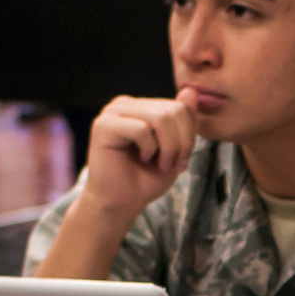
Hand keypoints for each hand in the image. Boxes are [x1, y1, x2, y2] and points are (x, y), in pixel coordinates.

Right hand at [78, 87, 198, 225]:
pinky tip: (141, 159)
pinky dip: (149, 149)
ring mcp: (112, 113)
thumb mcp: (176, 149)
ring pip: (160, 118)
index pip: (180, 106)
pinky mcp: (103, 125)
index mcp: (141, 107)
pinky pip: (141, 129)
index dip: (189, 135)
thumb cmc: (144, 179)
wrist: (120, 204)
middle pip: (173, 110)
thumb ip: (184, 121)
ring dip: (168, 148)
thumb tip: (191, 91)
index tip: (181, 159)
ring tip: (159, 163)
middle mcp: (125, 105)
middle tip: (171, 164)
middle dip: (181, 143)